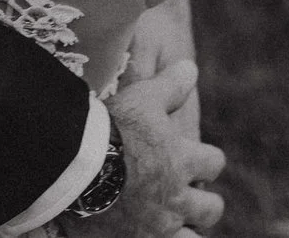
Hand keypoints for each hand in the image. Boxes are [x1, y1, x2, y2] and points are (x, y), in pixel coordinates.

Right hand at [69, 62, 225, 237]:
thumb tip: (191, 68)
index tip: (194, 159)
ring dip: (186, 233)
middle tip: (187, 198)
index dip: (206, 161)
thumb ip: (170, 86)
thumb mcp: (143, 97)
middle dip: (204, 204)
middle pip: (211, 209)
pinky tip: (142, 236)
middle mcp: (176, 200)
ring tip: (171, 227)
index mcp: (183, 162)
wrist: (74, 165)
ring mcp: (156, 229)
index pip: (214, 163)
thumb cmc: (110, 127)